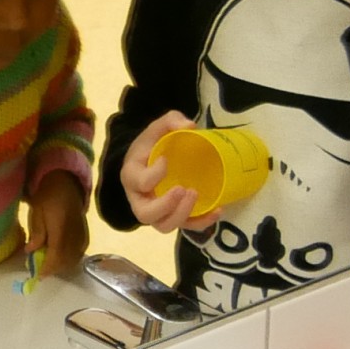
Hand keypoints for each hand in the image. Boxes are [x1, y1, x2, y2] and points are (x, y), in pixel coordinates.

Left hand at [24, 173, 89, 275]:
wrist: (67, 185)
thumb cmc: (48, 196)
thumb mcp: (37, 211)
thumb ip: (37, 232)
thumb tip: (31, 251)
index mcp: (61, 227)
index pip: (56, 254)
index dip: (47, 267)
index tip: (37, 275)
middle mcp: (74, 234)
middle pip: (66, 260)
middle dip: (53, 269)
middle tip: (40, 270)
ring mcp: (82, 235)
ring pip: (74, 259)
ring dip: (61, 266)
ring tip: (49, 264)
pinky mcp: (86, 235)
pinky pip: (80, 253)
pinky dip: (70, 259)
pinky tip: (61, 258)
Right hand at [119, 112, 203, 233]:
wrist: (149, 160)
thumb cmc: (151, 145)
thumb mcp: (156, 128)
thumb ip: (170, 121)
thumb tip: (191, 125)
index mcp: (132, 175)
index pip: (138, 181)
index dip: (153, 174)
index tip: (166, 160)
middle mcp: (139, 198)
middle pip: (146, 214)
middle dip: (166, 205)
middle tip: (183, 189)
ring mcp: (156, 211)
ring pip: (163, 226)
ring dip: (182, 215)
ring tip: (196, 194)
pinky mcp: (173, 216)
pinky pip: (184, 227)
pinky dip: (201, 222)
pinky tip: (217, 210)